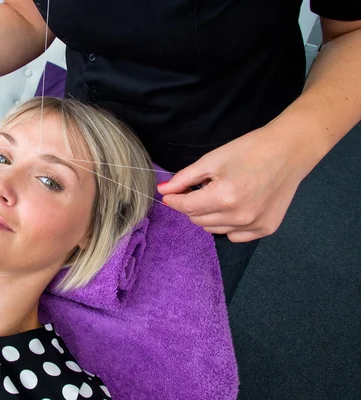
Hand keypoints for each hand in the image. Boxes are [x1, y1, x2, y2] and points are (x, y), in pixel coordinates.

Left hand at [157, 125, 306, 241]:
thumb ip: (184, 178)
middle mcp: (239, 216)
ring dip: (209, 215)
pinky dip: (229, 224)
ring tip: (222, 194)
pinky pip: (234, 235)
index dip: (174, 199)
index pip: (186, 207)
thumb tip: (163, 190)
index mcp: (224, 197)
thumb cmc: (249, 150)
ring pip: (213, 229)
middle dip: (192, 205)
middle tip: (202, 188)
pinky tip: (237, 206)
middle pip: (197, 219)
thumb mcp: (212, 160)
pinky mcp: (266, 229)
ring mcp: (254, 226)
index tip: (169, 194)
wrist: (289, 151)